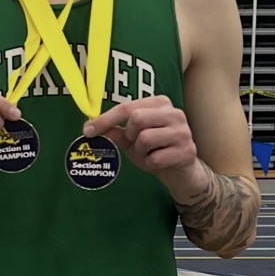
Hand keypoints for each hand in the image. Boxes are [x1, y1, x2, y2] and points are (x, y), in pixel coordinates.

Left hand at [83, 96, 201, 190]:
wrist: (180, 172)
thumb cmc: (156, 150)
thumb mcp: (131, 139)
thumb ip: (115, 131)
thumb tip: (91, 127)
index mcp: (159, 103)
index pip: (126, 107)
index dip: (105, 119)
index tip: (88, 130)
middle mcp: (174, 113)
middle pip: (137, 118)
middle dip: (130, 135)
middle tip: (136, 143)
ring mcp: (183, 131)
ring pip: (145, 138)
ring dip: (141, 151)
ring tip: (150, 152)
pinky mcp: (187, 151)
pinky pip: (155, 158)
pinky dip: (151, 164)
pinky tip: (160, 161)